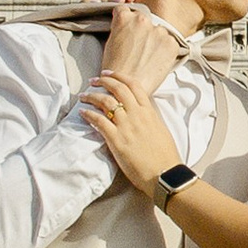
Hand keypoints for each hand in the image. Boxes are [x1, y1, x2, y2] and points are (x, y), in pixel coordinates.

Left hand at [81, 72, 180, 197]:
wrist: (165, 174)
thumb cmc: (165, 156)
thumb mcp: (160, 130)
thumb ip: (149, 118)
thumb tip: (140, 113)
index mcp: (149, 112)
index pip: (133, 85)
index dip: (119, 76)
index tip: (108, 73)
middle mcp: (137, 115)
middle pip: (117, 89)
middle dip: (103, 81)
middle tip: (94, 80)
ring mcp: (126, 126)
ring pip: (106, 102)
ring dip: (92, 96)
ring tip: (83, 96)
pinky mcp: (116, 140)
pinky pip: (99, 121)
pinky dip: (89, 114)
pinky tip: (82, 113)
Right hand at [100, 0, 185, 94]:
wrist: (126, 87)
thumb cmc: (115, 70)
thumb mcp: (111, 43)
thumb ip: (121, 29)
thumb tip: (127, 27)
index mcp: (125, 18)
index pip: (126, 9)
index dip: (126, 20)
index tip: (128, 28)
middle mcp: (142, 20)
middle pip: (145, 20)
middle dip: (143, 30)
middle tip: (139, 48)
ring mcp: (158, 31)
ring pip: (159, 31)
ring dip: (156, 40)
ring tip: (148, 57)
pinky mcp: (171, 43)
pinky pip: (170, 43)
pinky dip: (166, 51)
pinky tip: (156, 61)